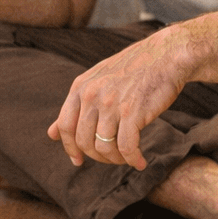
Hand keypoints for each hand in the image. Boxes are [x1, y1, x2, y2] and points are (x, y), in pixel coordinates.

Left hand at [47, 29, 194, 169]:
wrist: (166, 56)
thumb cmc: (133, 70)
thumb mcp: (97, 81)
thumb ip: (75, 107)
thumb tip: (51, 134)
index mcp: (80, 87)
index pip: (65, 126)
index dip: (70, 148)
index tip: (78, 161)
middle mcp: (92, 95)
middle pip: (83, 141)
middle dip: (96, 156)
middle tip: (111, 158)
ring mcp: (111, 103)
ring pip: (103, 147)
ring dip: (115, 159)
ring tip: (126, 159)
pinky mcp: (132, 112)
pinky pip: (126, 147)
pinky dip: (132, 159)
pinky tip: (139, 162)